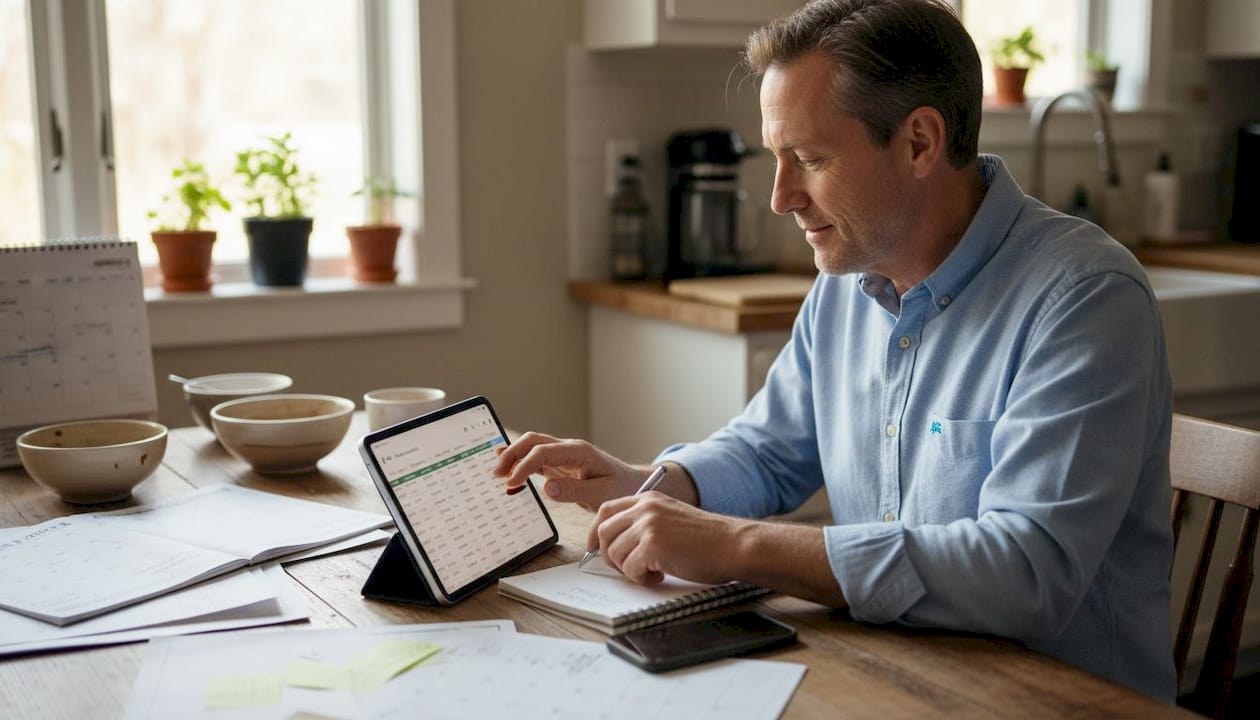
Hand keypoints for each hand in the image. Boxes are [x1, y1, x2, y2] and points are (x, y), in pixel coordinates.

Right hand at [494, 432, 643, 510]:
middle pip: (533, 441)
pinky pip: (537, 460)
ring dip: (513, 457)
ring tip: (497, 473)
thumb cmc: (621, 489)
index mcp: (579, 451)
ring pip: (532, 447)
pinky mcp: (561, 466)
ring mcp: (564, 456)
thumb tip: (548, 488)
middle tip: (496, 474)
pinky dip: (521, 463)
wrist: (633, 485)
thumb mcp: (602, 493)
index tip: (511, 482)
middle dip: (512, 454)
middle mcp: (569, 449)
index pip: (543, 452)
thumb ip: (575, 490)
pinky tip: (507, 468)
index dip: (524, 465)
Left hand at [589, 492, 743, 585]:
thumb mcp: (671, 519)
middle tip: (628, 567)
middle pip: (604, 531)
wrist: (732, 544)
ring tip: (652, 572)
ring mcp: (648, 525)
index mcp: (649, 499)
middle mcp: (645, 508)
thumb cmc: (708, 539)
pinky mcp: (653, 545)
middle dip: (608, 554)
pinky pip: (630, 568)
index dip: (595, 531)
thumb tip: (615, 544)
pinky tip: (660, 575)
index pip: (606, 510)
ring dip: (629, 569)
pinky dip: (641, 578)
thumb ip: (645, 523)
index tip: (595, 547)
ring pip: (614, 552)